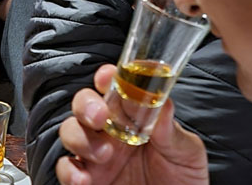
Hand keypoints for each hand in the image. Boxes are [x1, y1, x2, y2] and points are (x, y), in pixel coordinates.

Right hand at [56, 65, 208, 184]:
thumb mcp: (185, 152)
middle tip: (100, 116)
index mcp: (133, 116)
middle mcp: (111, 131)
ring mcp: (96, 154)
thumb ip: (171, 130)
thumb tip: (163, 103)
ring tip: (103, 155)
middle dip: (86, 104)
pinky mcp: (87, 180)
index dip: (107, 77)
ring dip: (80, 137)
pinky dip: (69, 171)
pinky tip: (85, 179)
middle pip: (84, 103)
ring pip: (70, 130)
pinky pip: (66, 168)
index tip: (108, 76)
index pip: (114, 87)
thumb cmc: (182, 178)